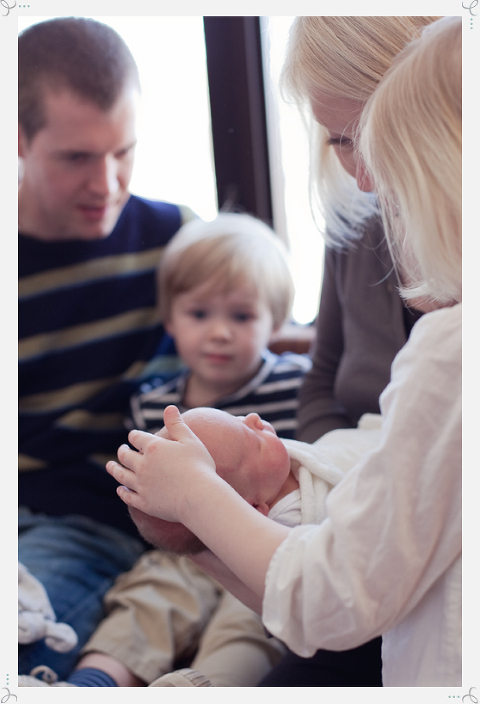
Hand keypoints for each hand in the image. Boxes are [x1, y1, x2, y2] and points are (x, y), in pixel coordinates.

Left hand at [106, 405, 215, 522]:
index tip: (133, 436)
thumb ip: (177, 424)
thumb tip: (169, 407)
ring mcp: (142, 485)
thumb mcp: (190, 440)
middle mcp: (143, 465)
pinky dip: (122, 492)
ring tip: (110, 466)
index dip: (134, 436)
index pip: (137, 438)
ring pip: (122, 476)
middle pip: (125, 456)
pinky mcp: (144, 502)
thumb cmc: (199, 466)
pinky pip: (128, 497)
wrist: (199, 496)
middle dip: (122, 452)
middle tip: (121, 450)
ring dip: (114, 470)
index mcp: (154, 448)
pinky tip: (120, 490)